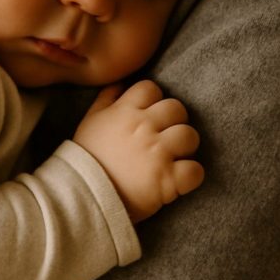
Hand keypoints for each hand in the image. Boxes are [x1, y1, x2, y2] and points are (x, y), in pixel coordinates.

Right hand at [73, 80, 203, 222]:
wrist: (83, 196)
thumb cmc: (87, 157)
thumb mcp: (91, 120)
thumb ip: (107, 98)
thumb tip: (122, 83)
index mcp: (125, 111)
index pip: (151, 88)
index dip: (153, 100)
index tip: (150, 114)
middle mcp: (143, 127)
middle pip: (176, 108)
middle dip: (174, 120)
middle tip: (166, 136)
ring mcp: (158, 153)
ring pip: (190, 135)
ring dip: (185, 146)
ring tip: (174, 156)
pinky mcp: (167, 180)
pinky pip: (196, 170)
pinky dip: (191, 174)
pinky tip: (179, 178)